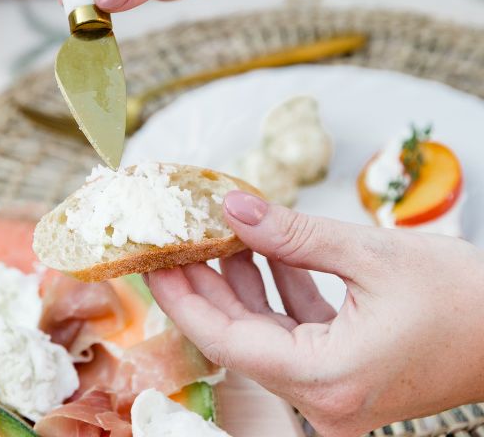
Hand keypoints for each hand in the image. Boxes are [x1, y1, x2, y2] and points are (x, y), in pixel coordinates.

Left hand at [147, 190, 483, 436]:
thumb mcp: (369, 253)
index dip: (183, 296)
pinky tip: (265, 250)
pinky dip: (278, 289)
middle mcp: (326, 398)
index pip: (226, 339)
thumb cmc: (463, 298)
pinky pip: (295, 330)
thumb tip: (232, 207)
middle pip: (239, 336)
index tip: (152, 260)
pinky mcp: (347, 372)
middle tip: (173, 241)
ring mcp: (336, 390)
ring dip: (241, 281)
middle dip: (204, 285)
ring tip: (216, 233)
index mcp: (328, 379)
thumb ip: (291, 232)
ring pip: (265, 331)